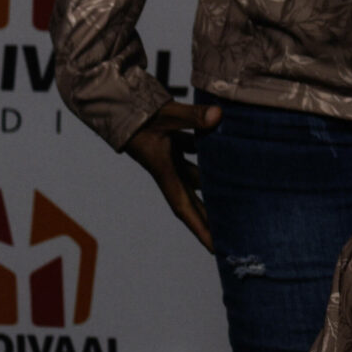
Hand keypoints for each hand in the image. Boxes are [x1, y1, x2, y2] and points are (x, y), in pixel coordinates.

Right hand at [123, 98, 221, 250]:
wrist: (113, 103)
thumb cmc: (135, 113)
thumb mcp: (165, 116)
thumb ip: (192, 117)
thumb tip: (217, 117)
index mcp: (165, 172)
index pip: (185, 208)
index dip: (200, 229)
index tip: (215, 248)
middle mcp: (168, 168)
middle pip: (194, 199)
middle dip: (211, 217)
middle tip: (234, 233)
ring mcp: (169, 155)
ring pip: (197, 175)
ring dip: (215, 184)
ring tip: (238, 195)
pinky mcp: (170, 140)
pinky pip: (195, 151)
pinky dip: (211, 152)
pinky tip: (229, 148)